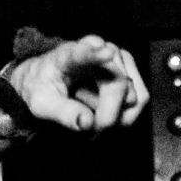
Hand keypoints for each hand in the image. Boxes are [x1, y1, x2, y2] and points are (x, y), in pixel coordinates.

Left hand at [8, 35, 148, 131]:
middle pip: (118, 85)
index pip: (82, 53)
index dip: (95, 54)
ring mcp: (118, 59)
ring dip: (114, 116)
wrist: (46, 80)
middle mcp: (100, 49)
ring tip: (89, 112)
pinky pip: (138, 101)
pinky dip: (122, 115)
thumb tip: (87, 123)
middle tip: (89, 131)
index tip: (106, 51)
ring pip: (132, 97)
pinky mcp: (130, 72)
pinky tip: (102, 112)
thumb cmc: (42, 88)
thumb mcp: (42, 104)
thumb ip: (63, 113)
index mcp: (68, 54)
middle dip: (107, 115)